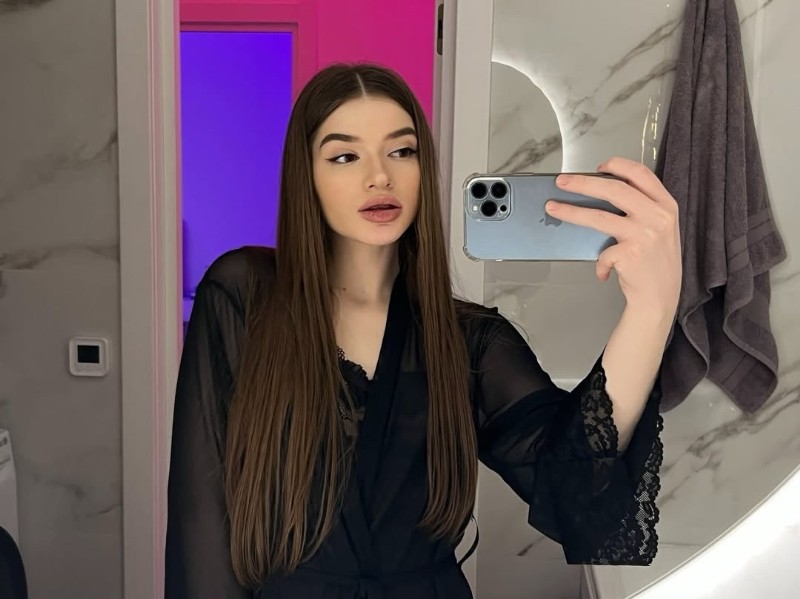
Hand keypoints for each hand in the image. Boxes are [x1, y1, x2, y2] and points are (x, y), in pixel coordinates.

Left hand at [545, 157, 681, 317]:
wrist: (661, 298)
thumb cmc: (656, 264)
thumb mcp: (660, 229)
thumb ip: (642, 209)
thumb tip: (603, 193)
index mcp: (666, 205)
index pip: (640, 173)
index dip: (617, 165)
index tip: (599, 166)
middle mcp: (658, 216)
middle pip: (614, 188)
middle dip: (583, 182)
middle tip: (563, 181)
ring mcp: (645, 234)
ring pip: (599, 215)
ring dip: (571, 211)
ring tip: (553, 208)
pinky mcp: (631, 253)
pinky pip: (603, 253)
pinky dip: (600, 264)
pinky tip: (602, 271)